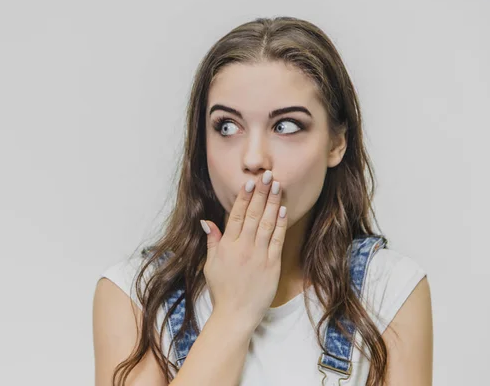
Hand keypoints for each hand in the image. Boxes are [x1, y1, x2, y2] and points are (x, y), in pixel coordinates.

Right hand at [200, 170, 286, 332]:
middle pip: (252, 214)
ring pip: (266, 223)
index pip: (236, 216)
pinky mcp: (272, 264)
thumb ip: (212, 241)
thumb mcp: (211, 265)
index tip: (248, 182)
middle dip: (260, 193)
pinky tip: (282, 209)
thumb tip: (207, 222)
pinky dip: (280, 223)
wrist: (236, 314)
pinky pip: (277, 239)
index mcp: (227, 246)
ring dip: (272, 203)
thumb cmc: (222, 291)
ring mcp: (258, 255)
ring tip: (276, 185)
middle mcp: (243, 248)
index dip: (243, 197)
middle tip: (266, 175)